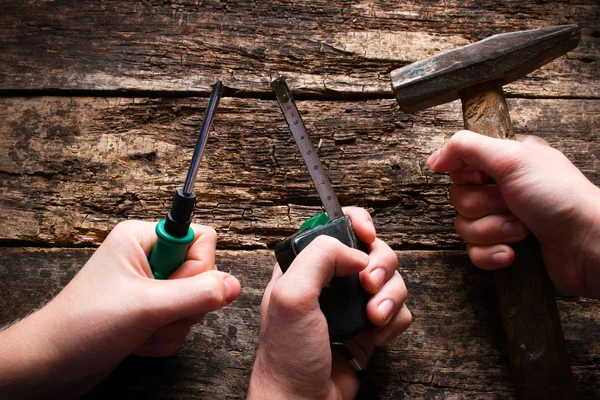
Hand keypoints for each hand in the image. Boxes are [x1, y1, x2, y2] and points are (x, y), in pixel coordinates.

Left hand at [0, 220, 239, 398]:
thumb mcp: (146, 306)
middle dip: (183, 305)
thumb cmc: (83, 325)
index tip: (173, 287)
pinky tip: (139, 341)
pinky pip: (181, 321)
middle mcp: (149, 258)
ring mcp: (150, 286)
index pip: (202, 238)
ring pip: (193, 302)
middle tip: (153, 313)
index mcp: (143, 238)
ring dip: (172, 326)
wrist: (53, 364)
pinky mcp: (150, 310)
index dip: (198, 268)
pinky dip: (165, 338)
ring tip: (141, 331)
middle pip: (202, 274)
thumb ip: (197, 294)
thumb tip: (234, 285)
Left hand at [247, 207, 410, 399]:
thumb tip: (356, 253)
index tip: (368, 234)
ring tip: (374, 318)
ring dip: (389, 297)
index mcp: (304, 266)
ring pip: (390, 279)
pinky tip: (376, 337)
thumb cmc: (288, 355)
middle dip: (379, 266)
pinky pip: (398, 309)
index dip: (357, 223)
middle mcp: (330, 280)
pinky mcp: (370, 326)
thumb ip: (319, 258)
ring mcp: (351, 303)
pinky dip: (394, 320)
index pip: (334, 226)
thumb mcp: (290, 296)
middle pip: (372, 250)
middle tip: (369, 285)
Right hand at [428, 130, 599, 297]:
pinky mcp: (504, 247)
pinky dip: (493, 253)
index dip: (467, 176)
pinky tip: (514, 253)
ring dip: (493, 230)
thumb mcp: (512, 158)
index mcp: (504, 162)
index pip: (459, 166)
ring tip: (522, 230)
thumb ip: (467, 147)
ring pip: (464, 227)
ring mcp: (502, 219)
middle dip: (484, 206)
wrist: (588, 245)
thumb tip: (435, 158)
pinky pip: (474, 252)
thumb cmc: (560, 198)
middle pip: (458, 198)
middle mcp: (501, 188)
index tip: (485, 178)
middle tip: (511, 204)